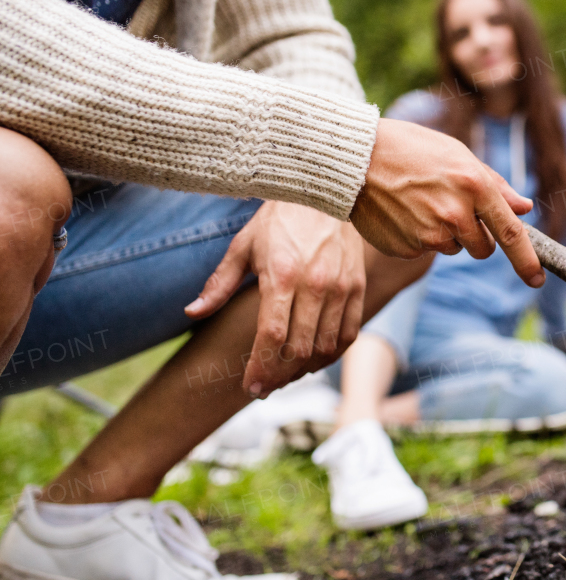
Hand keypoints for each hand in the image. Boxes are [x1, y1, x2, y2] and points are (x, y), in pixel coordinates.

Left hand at [185, 202, 366, 395]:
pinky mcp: (357, 287)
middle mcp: (316, 284)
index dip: (260, 368)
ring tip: (285, 376)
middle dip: (279, 376)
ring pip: (326, 347)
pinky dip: (332, 354)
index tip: (250, 387)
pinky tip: (313, 361)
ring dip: (305, 370)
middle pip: (299, 349)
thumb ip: (219, 284)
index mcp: (282, 275)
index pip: (272, 336)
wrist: (327, 191)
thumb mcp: (242, 246)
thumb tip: (192, 313)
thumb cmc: (279, 219)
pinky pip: (349, 334)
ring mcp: (341, 287)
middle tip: (263, 388)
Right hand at [351, 119, 543, 287]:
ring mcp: (429, 235)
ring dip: (446, 234)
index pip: (511, 233)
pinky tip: (402, 213)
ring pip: (453, 249)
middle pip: (482, 249)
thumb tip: (525, 208)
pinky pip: (425, 251)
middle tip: (451, 208)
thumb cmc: (411, 149)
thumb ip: (495, 184)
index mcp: (474, 186)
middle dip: (475, 236)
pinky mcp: (407, 248)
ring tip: (420, 203)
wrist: (355, 157)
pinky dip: (419, 237)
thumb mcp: (458, 154)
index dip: (527, 260)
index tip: (537, 279)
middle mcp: (455, 214)